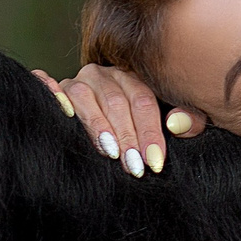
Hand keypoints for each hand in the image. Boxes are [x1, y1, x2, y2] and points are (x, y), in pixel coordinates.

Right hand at [31, 65, 205, 176]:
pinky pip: (53, 90)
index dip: (150, 131)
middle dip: (127, 137)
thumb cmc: (140, 127)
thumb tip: (178, 124)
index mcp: (133, 76)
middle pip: (116, 102)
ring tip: (111, 152)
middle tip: (135, 166)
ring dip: (98, 126)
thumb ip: (186, 120)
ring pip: (87, 99)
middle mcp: (104, 74)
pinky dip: (55, 98)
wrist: (105, 121)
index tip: (154, 160)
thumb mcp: (166, 121)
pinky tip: (63, 114)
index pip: (143, 101)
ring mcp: (78, 81)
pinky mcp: (57, 90)